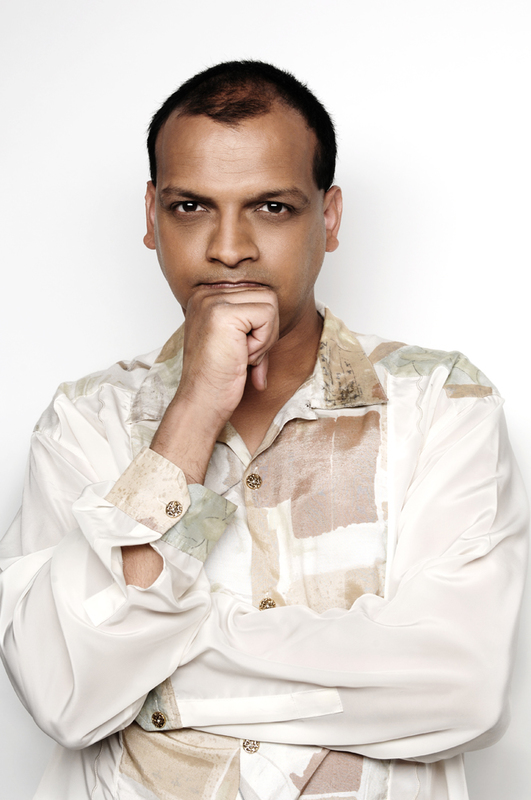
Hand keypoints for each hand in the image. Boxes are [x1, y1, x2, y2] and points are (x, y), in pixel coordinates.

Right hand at [150, 285, 278, 481]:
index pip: (257, 293)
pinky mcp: (223, 313)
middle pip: (266, 295)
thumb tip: (276, 302)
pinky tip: (241, 356)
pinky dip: (262, 342)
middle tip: (242, 354)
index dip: (260, 327)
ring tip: (240, 354)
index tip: (241, 350)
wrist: (202, 402)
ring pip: (270, 303)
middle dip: (266, 331)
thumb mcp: (236, 338)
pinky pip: (268, 316)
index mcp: (206, 297)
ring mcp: (212, 301)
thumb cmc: (219, 376)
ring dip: (265, 337)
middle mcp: (206, 294)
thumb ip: (250, 317)